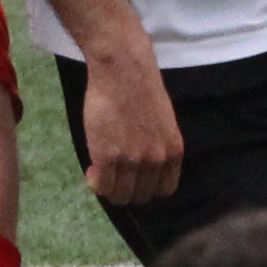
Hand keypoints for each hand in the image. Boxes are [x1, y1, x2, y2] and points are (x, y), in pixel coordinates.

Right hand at [80, 50, 187, 204]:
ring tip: (102, 173)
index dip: (147, 187)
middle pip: (142, 196)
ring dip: (110, 189)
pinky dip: (96, 183)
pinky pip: (103, 186)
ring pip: (121, 196)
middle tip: (114, 176)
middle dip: (127, 190)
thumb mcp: (162, 125)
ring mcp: (132, 160)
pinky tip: (92, 169)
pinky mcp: (108, 156)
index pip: (165, 190)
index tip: (135, 180)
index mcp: (173, 151)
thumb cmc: (141, 90)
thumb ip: (155, 149)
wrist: (123, 70)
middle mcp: (156, 160)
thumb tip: (140, 172)